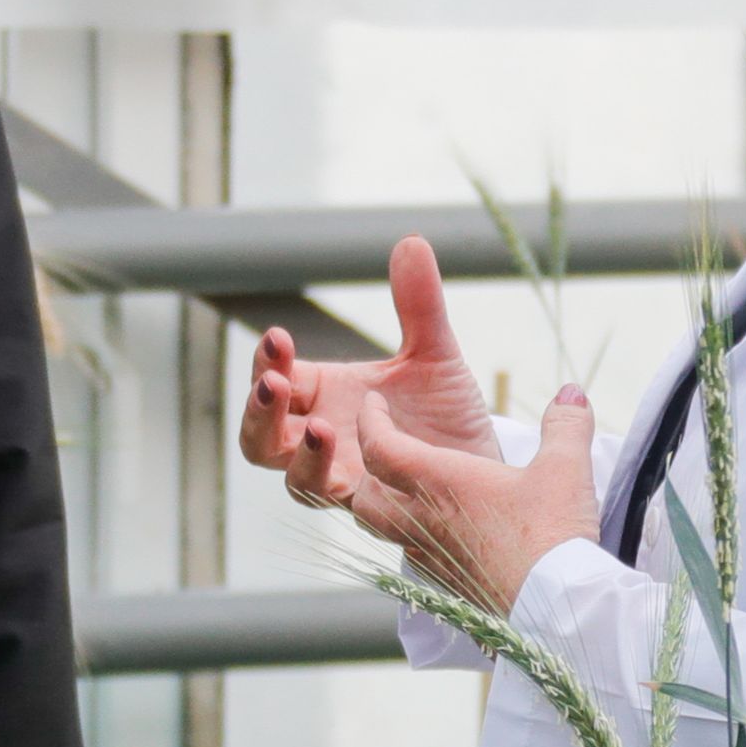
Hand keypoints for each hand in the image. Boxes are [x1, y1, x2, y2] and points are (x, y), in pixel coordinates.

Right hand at [243, 238, 495, 508]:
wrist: (487, 468)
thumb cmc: (447, 414)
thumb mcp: (435, 354)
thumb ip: (419, 304)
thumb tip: (412, 241)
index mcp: (324, 395)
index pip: (276, 377)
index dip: (267, 360)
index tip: (280, 336)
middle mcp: (320, 438)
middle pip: (259, 433)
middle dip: (258, 408)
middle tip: (274, 382)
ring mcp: (339, 475)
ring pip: (286, 472)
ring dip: (292, 449)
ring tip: (318, 426)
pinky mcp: (366, 505)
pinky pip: (330, 499)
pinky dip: (329, 476)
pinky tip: (350, 458)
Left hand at [350, 381, 603, 615]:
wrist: (553, 607)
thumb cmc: (551, 533)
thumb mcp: (564, 468)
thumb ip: (565, 424)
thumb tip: (572, 392)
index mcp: (439, 482)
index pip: (379, 447)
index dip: (369, 421)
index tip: (373, 405)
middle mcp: (423, 521)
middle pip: (365, 499)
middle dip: (366, 473)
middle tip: (386, 453)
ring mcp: (431, 557)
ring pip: (385, 531)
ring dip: (388, 508)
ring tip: (411, 492)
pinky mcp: (447, 584)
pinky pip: (414, 555)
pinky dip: (416, 536)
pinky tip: (446, 531)